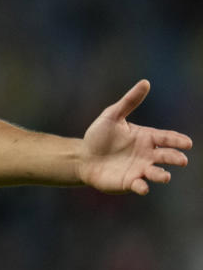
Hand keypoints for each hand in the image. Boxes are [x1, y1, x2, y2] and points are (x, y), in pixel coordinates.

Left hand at [79, 80, 192, 194]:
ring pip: (156, 173)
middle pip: (166, 156)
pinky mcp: (129, 182)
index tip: (187, 143)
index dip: (177, 141)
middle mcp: (147, 155)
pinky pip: (139, 185)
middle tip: (181, 160)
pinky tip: (141, 186)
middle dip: (175, 158)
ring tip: (164, 176)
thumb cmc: (99, 136)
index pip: (166, 138)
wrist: (83, 156)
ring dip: (161, 175)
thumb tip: (145, 82)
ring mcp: (139, 169)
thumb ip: (129, 101)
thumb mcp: (112, 115)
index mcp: (146, 138)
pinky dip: (142, 187)